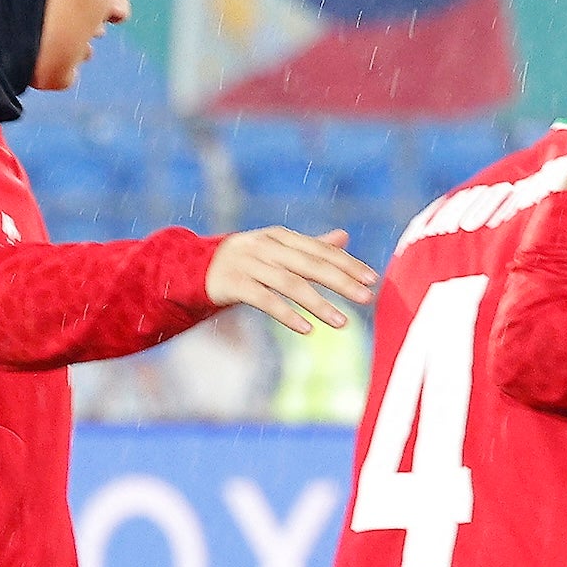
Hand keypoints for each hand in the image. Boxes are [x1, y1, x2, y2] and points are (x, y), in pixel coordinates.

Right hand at [207, 226, 376, 333]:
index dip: (348, 264)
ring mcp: (249, 263)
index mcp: (281, 236)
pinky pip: (265, 300)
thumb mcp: (277, 250)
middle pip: (310, 264)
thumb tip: (344, 237)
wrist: (193, 268)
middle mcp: (266, 246)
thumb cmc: (245, 262)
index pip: (320, 250)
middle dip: (341, 282)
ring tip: (343, 323)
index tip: (372, 280)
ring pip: (290, 284)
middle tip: (367, 299)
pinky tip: (307, 329)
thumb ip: (310, 247)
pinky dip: (287, 314)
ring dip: (319, 304)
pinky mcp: (233, 283)